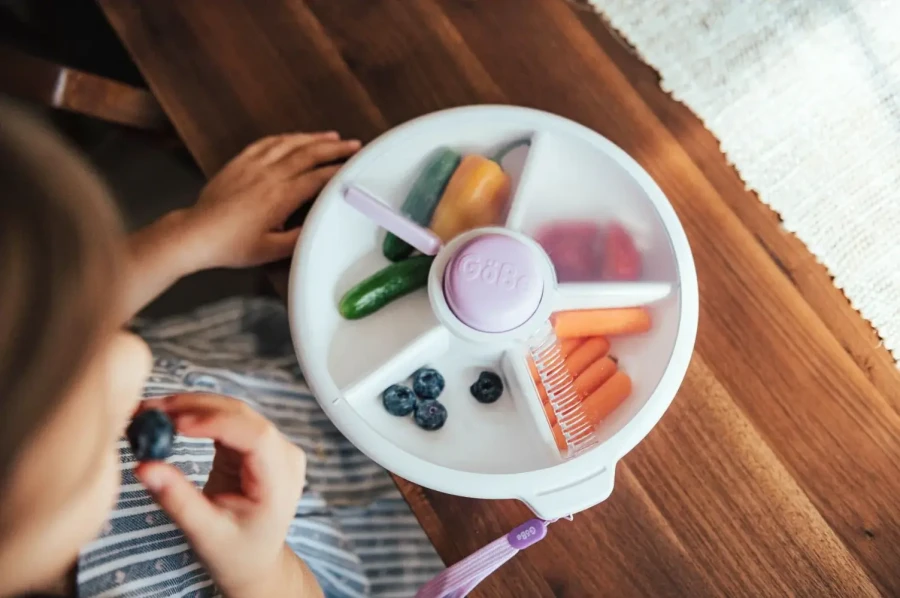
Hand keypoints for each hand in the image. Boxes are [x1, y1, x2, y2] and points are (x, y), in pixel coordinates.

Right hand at [135, 394, 320, 597]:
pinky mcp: (252, 443)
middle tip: (149, 409)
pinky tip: (166, 417)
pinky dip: (195, 416)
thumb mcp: (205, 532)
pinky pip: (223, 419)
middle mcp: (283, 454)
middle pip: (242, 416)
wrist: (253, 560)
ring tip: (149, 410)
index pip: (256, 437)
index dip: (217, 422)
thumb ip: (177, 500)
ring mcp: (270, 445)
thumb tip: (143, 467)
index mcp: (282, 479)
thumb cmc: (236, 552)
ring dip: (191, 407)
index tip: (175, 423)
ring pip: (231, 411)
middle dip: (195, 407)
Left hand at [184, 132, 360, 269]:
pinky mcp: (239, 162)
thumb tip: (319, 225)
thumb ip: (299, 238)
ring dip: (313, 138)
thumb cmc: (234, 246)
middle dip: (333, 148)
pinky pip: (266, 142)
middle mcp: (270, 175)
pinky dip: (286, 137)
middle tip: (353, 144)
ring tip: (332, 136)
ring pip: (289, 143)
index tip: (353, 167)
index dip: (337, 171)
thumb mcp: (271, 251)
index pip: (316, 178)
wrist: (196, 233)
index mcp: (280, 197)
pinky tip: (296, 137)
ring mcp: (253, 165)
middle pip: (308, 154)